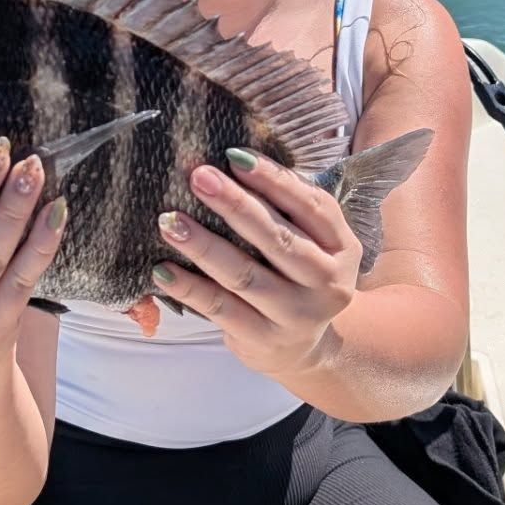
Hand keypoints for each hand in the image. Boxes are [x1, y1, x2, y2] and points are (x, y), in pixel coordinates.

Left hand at [152, 150, 359, 379]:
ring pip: (244, 275)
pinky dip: (190, 288)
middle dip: (235, 205)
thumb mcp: (312, 242)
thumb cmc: (297, 276)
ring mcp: (296, 315)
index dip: (273, 179)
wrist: (302, 348)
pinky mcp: (263, 339)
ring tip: (169, 222)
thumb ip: (286, 207)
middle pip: (277, 239)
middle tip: (198, 177)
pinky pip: (221, 309)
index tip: (234, 156)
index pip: (311, 206)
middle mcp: (327, 282)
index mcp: (342, 246)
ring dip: (203, 246)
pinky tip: (162, 270)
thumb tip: (231, 161)